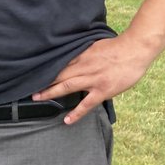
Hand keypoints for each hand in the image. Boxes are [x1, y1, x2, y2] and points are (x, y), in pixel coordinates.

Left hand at [32, 33, 158, 124]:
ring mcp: (92, 79)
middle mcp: (84, 67)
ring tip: (38, 98)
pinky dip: (76, 113)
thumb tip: (73, 53)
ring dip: (51, 92)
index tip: (34, 72)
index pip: (59, 62)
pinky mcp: (102, 90)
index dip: (46, 69)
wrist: (134, 50)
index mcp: (82, 55)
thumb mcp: (95, 44)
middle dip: (43, 82)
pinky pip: (86, 104)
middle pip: (59, 75)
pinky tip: (67, 120)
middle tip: (29, 88)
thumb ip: (83, 50)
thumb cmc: (118, 46)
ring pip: (67, 87)